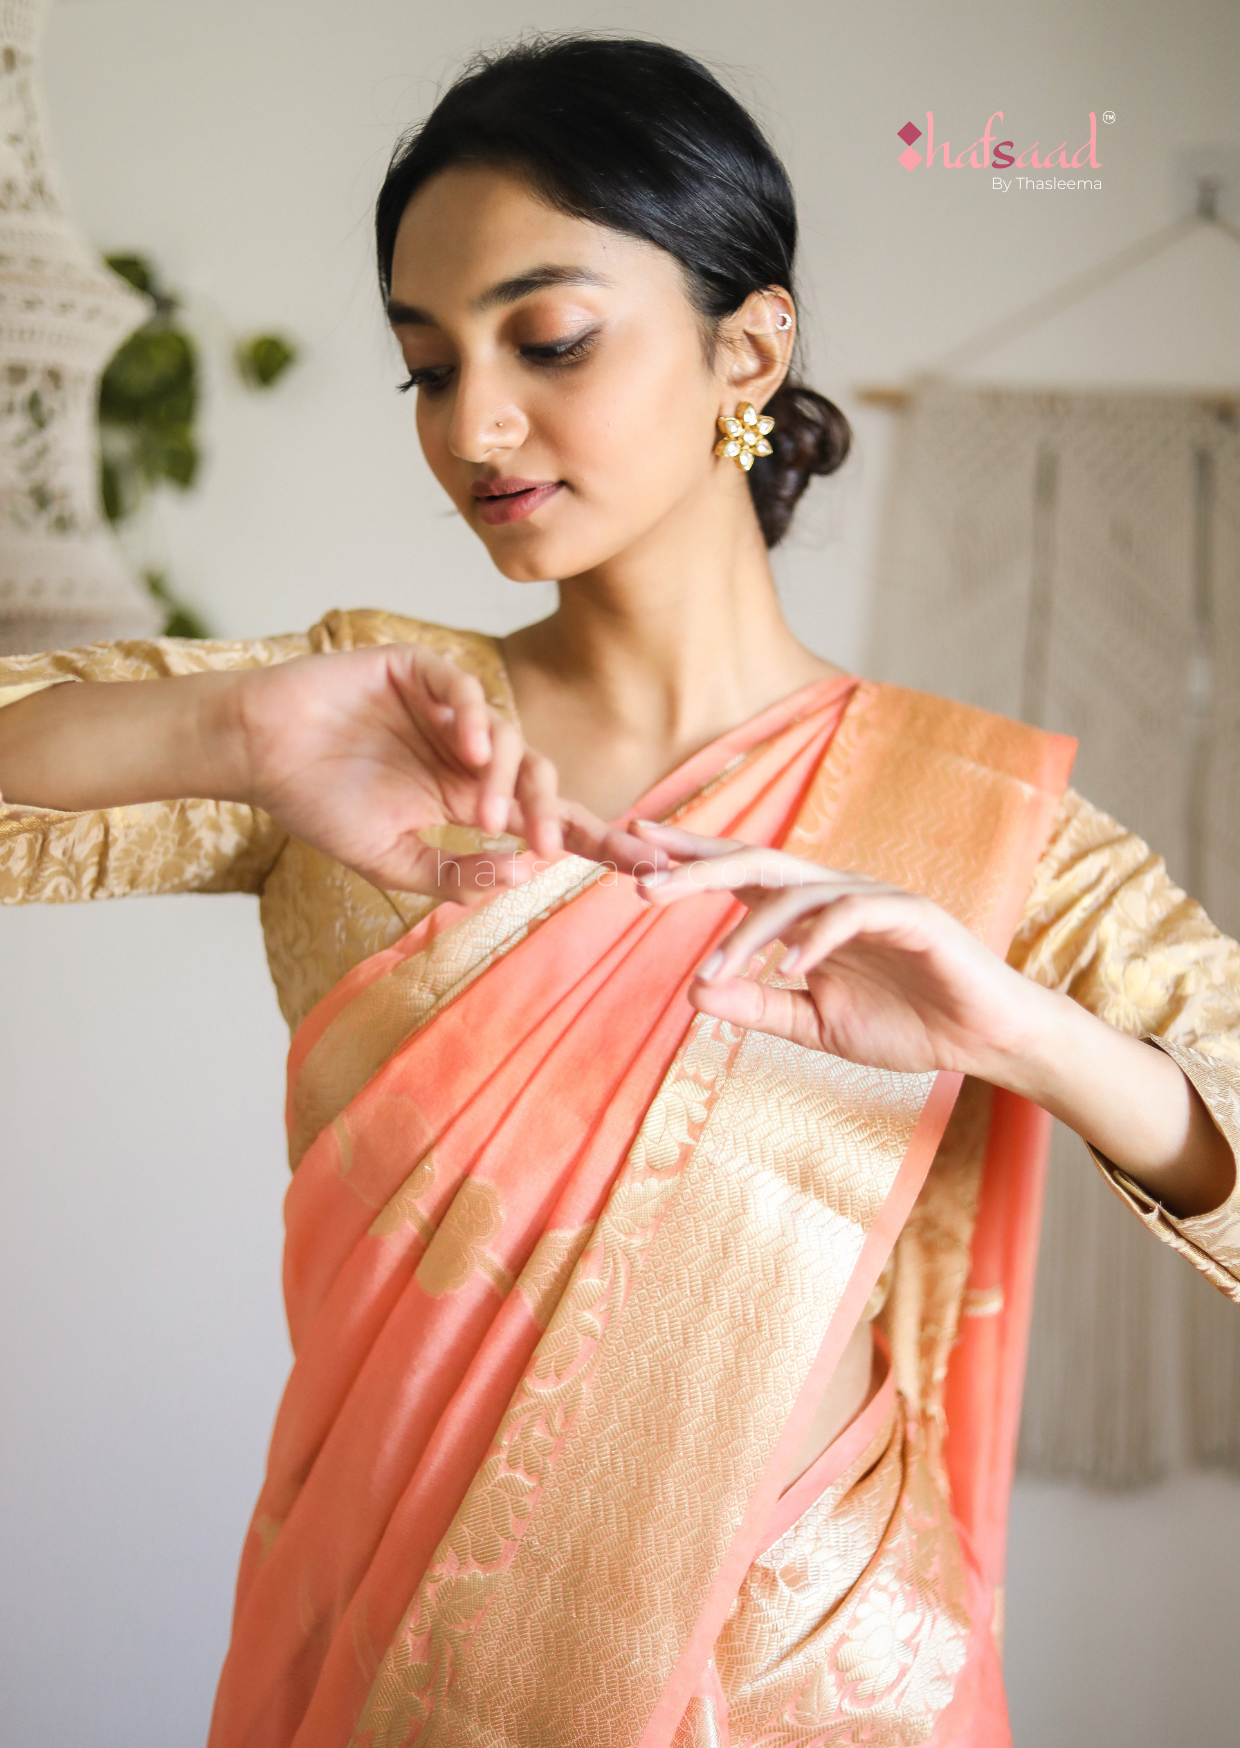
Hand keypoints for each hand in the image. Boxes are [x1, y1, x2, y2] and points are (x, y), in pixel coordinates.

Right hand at [235, 645, 666, 902]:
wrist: (258, 754)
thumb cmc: (318, 806)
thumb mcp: (393, 860)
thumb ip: (457, 872)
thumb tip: (522, 873)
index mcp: (470, 797)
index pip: (547, 820)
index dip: (597, 840)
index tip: (647, 866)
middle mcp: (470, 754)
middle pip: (542, 778)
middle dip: (556, 812)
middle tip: (551, 845)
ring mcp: (449, 711)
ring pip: (511, 736)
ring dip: (507, 777)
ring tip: (486, 812)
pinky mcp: (420, 672)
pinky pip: (465, 689)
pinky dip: (475, 717)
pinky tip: (469, 748)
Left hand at [629, 820, 1043, 1080]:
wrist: (984, 1038)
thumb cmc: (905, 1023)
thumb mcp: (816, 1023)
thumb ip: (758, 1006)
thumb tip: (692, 992)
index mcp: (807, 912)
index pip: (738, 874)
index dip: (689, 859)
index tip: (634, 851)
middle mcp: (833, 893)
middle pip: (755, 862)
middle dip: (697, 868)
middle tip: (645, 884)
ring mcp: (873, 898)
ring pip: (797, 889)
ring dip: (750, 930)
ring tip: (720, 969)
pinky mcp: (913, 914)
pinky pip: (852, 912)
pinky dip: (816, 937)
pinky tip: (790, 965)